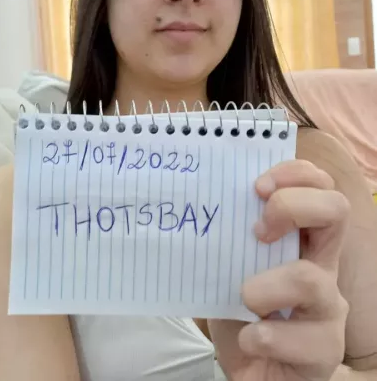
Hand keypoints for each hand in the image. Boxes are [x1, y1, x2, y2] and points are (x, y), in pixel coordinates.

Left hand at [208, 159, 350, 380]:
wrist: (248, 368)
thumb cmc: (238, 309)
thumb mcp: (230, 264)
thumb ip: (229, 235)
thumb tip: (199, 196)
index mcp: (302, 238)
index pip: (318, 185)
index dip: (294, 174)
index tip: (257, 187)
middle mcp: (323, 265)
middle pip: (335, 210)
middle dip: (292, 207)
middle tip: (257, 231)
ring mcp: (328, 308)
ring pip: (311, 279)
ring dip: (264, 288)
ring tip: (243, 299)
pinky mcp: (324, 350)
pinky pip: (301, 338)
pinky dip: (264, 336)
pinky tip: (249, 339)